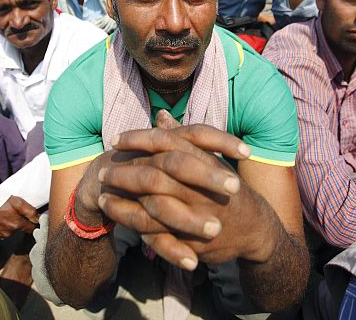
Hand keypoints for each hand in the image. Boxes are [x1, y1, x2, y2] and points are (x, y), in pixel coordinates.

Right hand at [0, 196, 39, 239]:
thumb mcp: (18, 202)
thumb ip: (31, 212)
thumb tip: (39, 219)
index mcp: (17, 225)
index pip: (32, 229)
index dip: (34, 224)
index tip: (34, 220)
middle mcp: (9, 233)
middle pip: (20, 229)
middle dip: (20, 222)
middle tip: (15, 213)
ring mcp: (0, 235)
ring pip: (10, 231)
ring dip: (10, 225)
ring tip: (5, 215)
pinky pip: (0, 233)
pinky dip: (1, 227)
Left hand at [97, 112, 278, 269]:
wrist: (255, 228)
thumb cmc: (225, 187)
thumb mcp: (209, 159)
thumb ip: (182, 138)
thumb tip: (160, 114)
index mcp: (205, 163)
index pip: (167, 145)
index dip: (139, 141)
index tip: (116, 140)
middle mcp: (202, 188)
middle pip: (155, 177)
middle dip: (125, 173)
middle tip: (102, 170)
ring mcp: (198, 215)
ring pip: (152, 207)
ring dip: (123, 201)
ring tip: (101, 194)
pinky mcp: (192, 240)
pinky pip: (157, 233)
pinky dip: (133, 224)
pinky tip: (115, 217)